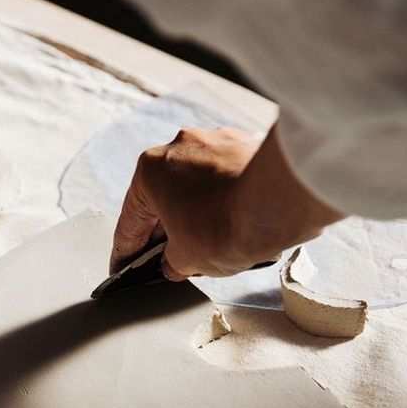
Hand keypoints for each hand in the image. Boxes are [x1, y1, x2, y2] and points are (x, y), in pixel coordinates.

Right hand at [110, 123, 342, 279]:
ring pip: (197, 185)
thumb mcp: (186, 259)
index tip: (124, 266)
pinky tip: (233, 223)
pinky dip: (225, 200)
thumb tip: (174, 261)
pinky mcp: (248, 144)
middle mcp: (181, 146)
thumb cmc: (229, 223)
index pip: (132, 219)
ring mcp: (217, 141)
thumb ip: (172, 261)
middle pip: (165, 196)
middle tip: (166, 258)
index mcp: (151, 169)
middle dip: (165, 230)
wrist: (282, 201)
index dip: (126, 251)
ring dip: (196, 212)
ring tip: (206, 243)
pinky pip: (227, 178)